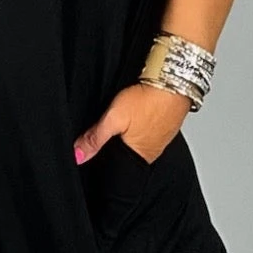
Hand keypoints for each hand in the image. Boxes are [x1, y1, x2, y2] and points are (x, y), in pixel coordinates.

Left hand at [74, 82, 190, 165]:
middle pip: (127, 156)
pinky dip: (141, 127)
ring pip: (139, 144)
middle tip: (110, 131)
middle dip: (115, 148)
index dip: (104, 161)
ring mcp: (162, 140)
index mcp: (139, 156)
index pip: (117, 170)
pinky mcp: (167, 127)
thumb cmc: (148, 99)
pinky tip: (138, 117)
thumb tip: (78, 156)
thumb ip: (95, 138)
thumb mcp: (114, 118)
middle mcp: (152, 152)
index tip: (97, 150)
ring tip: (124, 122)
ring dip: (129, 136)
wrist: (175, 82)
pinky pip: (150, 133)